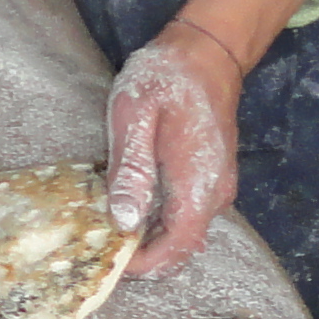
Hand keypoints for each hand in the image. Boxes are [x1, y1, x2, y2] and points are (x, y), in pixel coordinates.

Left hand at [105, 30, 244, 274]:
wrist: (207, 53)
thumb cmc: (166, 78)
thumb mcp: (134, 115)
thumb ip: (131, 169)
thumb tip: (124, 220)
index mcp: (197, 183)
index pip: (177, 248)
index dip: (144, 266)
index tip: (110, 262)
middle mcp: (214, 194)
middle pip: (182, 249)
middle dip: (144, 258)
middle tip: (102, 246)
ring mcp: (217, 188)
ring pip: (185, 235)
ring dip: (151, 242)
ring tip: (109, 227)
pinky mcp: (212, 180)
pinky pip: (187, 216)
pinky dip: (160, 224)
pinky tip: (130, 206)